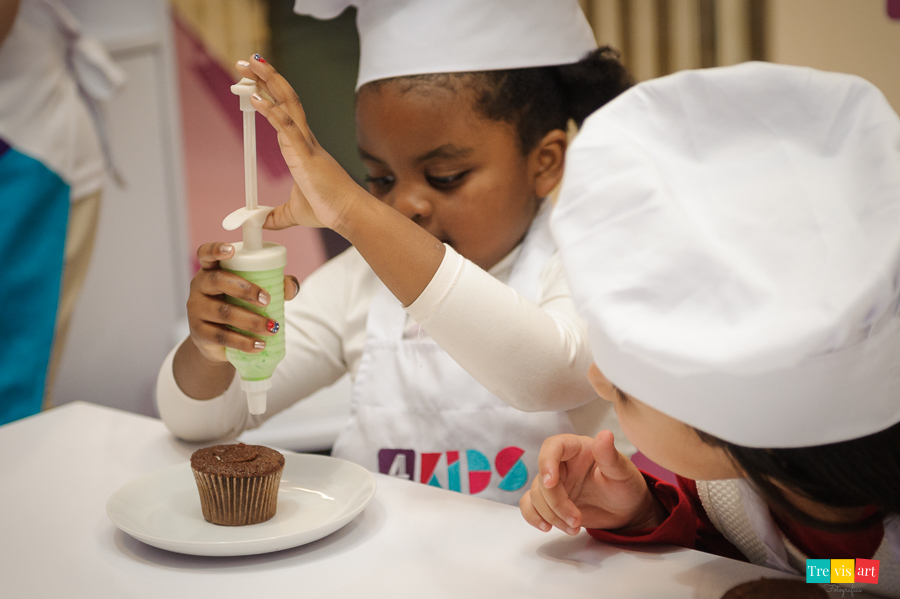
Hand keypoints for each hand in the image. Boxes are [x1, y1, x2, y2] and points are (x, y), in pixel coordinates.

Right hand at [186, 242, 299, 362]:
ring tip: (272, 328)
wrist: (219, 341)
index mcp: (211, 270)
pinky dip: (244, 342)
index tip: (232, 250)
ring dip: (251, 320)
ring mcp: (196, 309)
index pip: (206, 253)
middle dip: (245, 289)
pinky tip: (259, 345)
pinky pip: (222, 336)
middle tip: (267, 300)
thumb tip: (291, 287)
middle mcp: (199, 286)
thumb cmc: (238, 306)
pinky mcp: (199, 333)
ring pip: (223, 312)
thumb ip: (275, 284)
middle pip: (217, 280)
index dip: (215, 249)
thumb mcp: (253, 292)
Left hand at [235, 56, 368, 232]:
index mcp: (303, 148)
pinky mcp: (306, 154)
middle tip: (246, 61)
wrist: (348, 214)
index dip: (269, 95)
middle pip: (285, 99)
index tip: (253, 83)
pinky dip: (271, 111)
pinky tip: (256, 98)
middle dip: (265, 78)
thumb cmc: (330, 209)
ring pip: (287, 103)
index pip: (284, 113)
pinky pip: (286, 126)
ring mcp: (306, 144)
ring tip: (250, 63)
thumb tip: (261, 222)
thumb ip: (277, 215)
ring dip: (268, 82)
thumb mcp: (295, 212)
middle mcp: (305, 139)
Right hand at [520, 430, 664, 534]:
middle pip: (542, 478)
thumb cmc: (625, 486)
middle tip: (576, 520)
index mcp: (576, 449)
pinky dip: (534, 517)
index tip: (551, 483)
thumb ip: (610, 456)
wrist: (626, 511)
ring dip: (550, 515)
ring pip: (536, 495)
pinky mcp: (550, 501)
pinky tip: (547, 527)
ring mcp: (554, 483)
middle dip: (556, 503)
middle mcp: (561, 464)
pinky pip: (530, 505)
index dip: (547, 462)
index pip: (553, 446)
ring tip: (574, 528)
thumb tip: (605, 434)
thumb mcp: (622, 472)